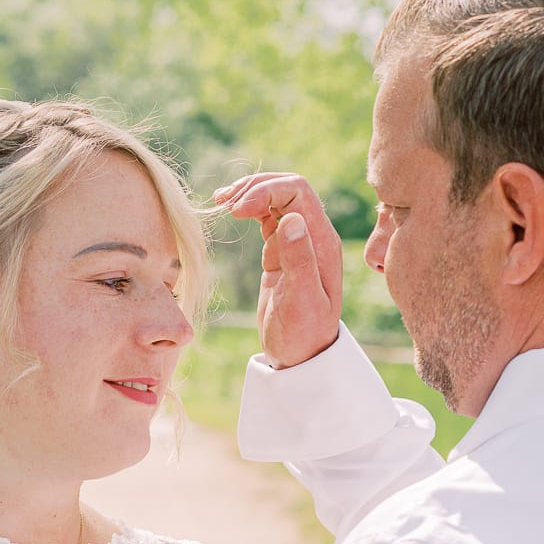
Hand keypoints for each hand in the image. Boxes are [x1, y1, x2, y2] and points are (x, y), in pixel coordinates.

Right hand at [214, 171, 342, 368]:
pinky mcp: (281, 249)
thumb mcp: (301, 302)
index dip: (265, 191)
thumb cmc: (304, 335)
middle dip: (255, 188)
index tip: (236, 210)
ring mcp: (298, 240)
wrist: (301, 356)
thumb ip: (299, 260)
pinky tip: (229, 210)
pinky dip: (249, 207)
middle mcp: (314, 235)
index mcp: (323, 242)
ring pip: (276, 197)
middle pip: (287, 188)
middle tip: (222, 203)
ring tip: (220, 201)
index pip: (297, 192)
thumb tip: (291, 219)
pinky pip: (268, 215)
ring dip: (249, 193)